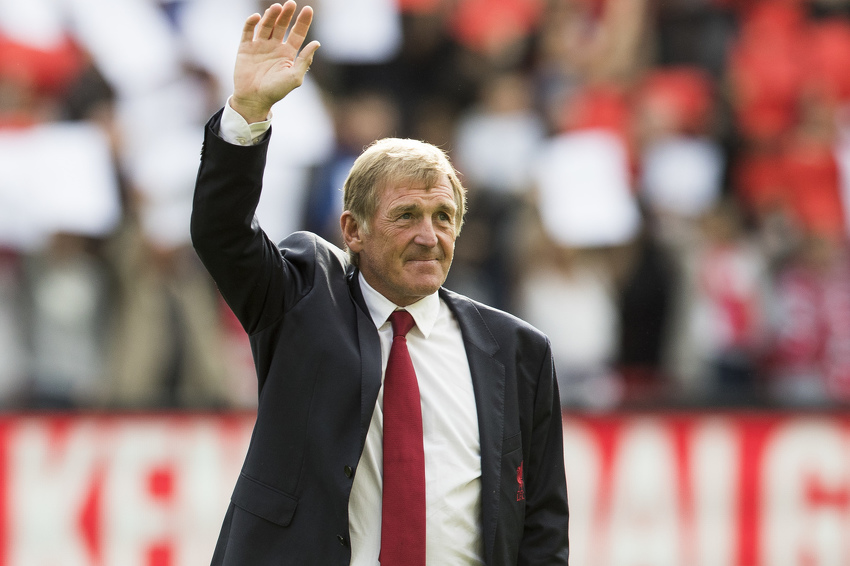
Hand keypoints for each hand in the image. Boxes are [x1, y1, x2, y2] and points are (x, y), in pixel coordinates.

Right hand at [231, 1, 319, 122]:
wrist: (254, 100)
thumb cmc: (276, 91)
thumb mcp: (294, 77)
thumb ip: (305, 60)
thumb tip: (316, 43)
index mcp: (288, 53)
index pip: (297, 33)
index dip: (303, 22)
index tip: (308, 10)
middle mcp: (274, 47)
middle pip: (282, 26)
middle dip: (287, 15)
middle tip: (291, 4)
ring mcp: (259, 46)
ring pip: (266, 26)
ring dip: (271, 16)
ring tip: (277, 8)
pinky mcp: (245, 48)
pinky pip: (248, 31)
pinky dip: (251, 23)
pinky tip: (257, 17)